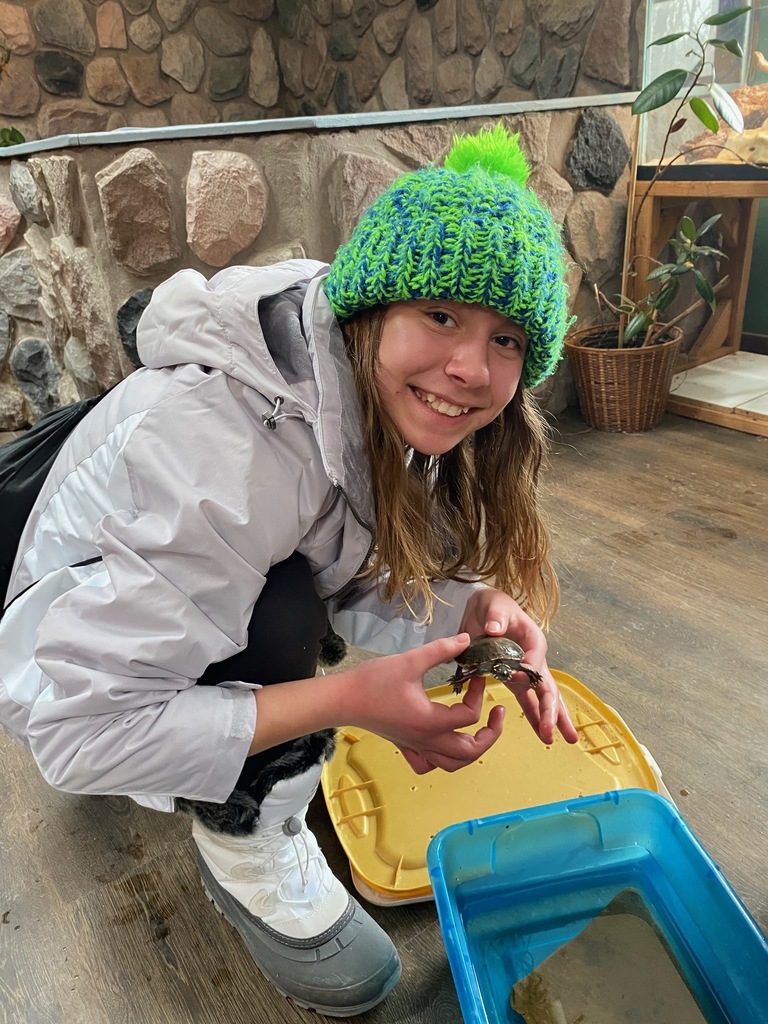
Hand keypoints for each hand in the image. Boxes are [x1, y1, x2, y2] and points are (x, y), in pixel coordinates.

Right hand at [345, 634, 504, 774]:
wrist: (343, 698)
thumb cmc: (373, 681)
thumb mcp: (411, 661)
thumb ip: (441, 650)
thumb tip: (466, 640)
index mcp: (431, 721)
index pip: (469, 716)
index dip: (479, 694)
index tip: (476, 675)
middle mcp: (426, 740)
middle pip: (470, 752)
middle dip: (490, 735)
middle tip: (496, 715)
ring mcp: (416, 747)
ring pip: (453, 764)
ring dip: (472, 751)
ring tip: (479, 732)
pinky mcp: (405, 746)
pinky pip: (429, 765)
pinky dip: (442, 760)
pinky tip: (444, 743)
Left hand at [459, 588, 578, 746]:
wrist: (484, 610)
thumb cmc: (493, 605)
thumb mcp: (494, 605)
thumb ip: (496, 616)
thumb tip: (494, 628)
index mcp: (534, 640)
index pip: (535, 658)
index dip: (528, 669)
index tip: (515, 676)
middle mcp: (535, 658)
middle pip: (548, 686)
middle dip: (552, 710)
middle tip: (554, 730)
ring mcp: (527, 671)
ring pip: (545, 698)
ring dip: (552, 718)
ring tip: (564, 740)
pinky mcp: (515, 679)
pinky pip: (529, 701)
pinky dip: (536, 717)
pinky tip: (543, 734)